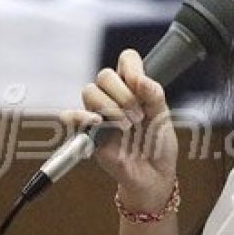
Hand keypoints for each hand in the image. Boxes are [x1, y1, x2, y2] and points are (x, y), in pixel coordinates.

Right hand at [62, 49, 177, 212]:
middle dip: (123, 94)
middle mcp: (113, 96)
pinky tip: (98, 123)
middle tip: (138, 116)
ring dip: (109, 107)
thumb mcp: (163, 116)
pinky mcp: (87, 132)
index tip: (140, 85)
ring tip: (126, 127)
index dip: (131, 67)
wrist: (152, 175)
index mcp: (133, 87)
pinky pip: (70, 116)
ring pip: (89, 91)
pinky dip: (80, 116)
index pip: (126, 60)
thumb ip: (154, 94)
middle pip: (104, 75)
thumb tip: (139, 79)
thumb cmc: (157, 144)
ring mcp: (98, 113)